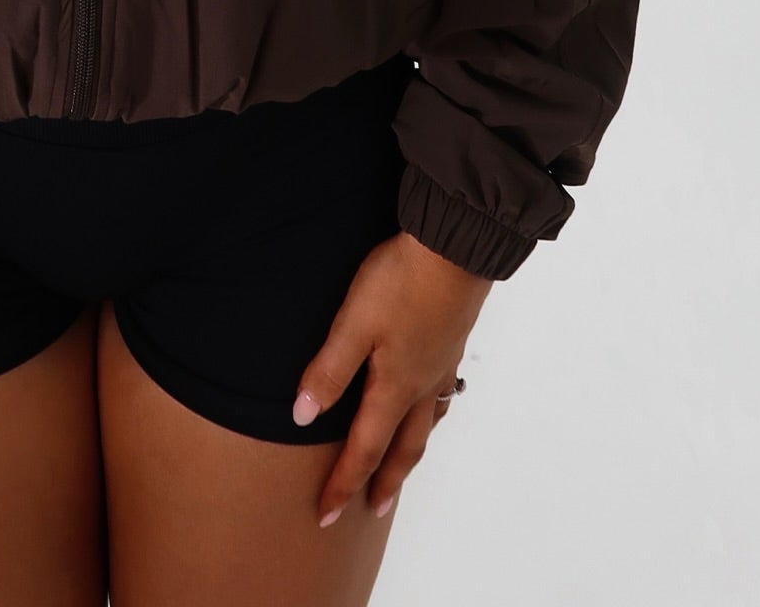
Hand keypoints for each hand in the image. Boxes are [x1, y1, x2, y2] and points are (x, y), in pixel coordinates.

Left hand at [292, 228, 492, 526]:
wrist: (457, 246)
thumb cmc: (403, 282)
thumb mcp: (355, 324)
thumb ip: (329, 370)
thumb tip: (303, 417)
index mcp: (395, 387)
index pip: (365, 448)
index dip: (343, 482)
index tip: (326, 513)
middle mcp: (422, 385)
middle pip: (402, 448)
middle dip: (384, 481)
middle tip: (373, 509)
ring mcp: (441, 364)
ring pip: (425, 424)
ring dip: (411, 452)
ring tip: (402, 465)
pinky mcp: (452, 341)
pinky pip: (439, 396)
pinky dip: (430, 415)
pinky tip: (429, 402)